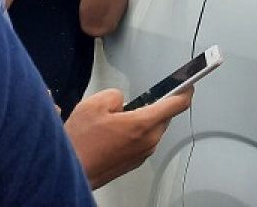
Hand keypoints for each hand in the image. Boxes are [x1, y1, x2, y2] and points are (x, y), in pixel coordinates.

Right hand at [65, 87, 192, 188]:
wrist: (66, 174)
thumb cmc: (78, 146)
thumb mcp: (94, 105)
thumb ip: (115, 95)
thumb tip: (122, 101)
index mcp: (143, 124)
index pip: (177, 103)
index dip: (185, 90)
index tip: (189, 83)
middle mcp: (147, 141)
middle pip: (164, 116)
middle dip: (153, 106)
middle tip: (135, 102)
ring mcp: (141, 154)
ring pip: (152, 129)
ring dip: (141, 121)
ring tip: (116, 121)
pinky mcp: (133, 163)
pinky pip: (142, 142)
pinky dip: (134, 135)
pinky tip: (113, 135)